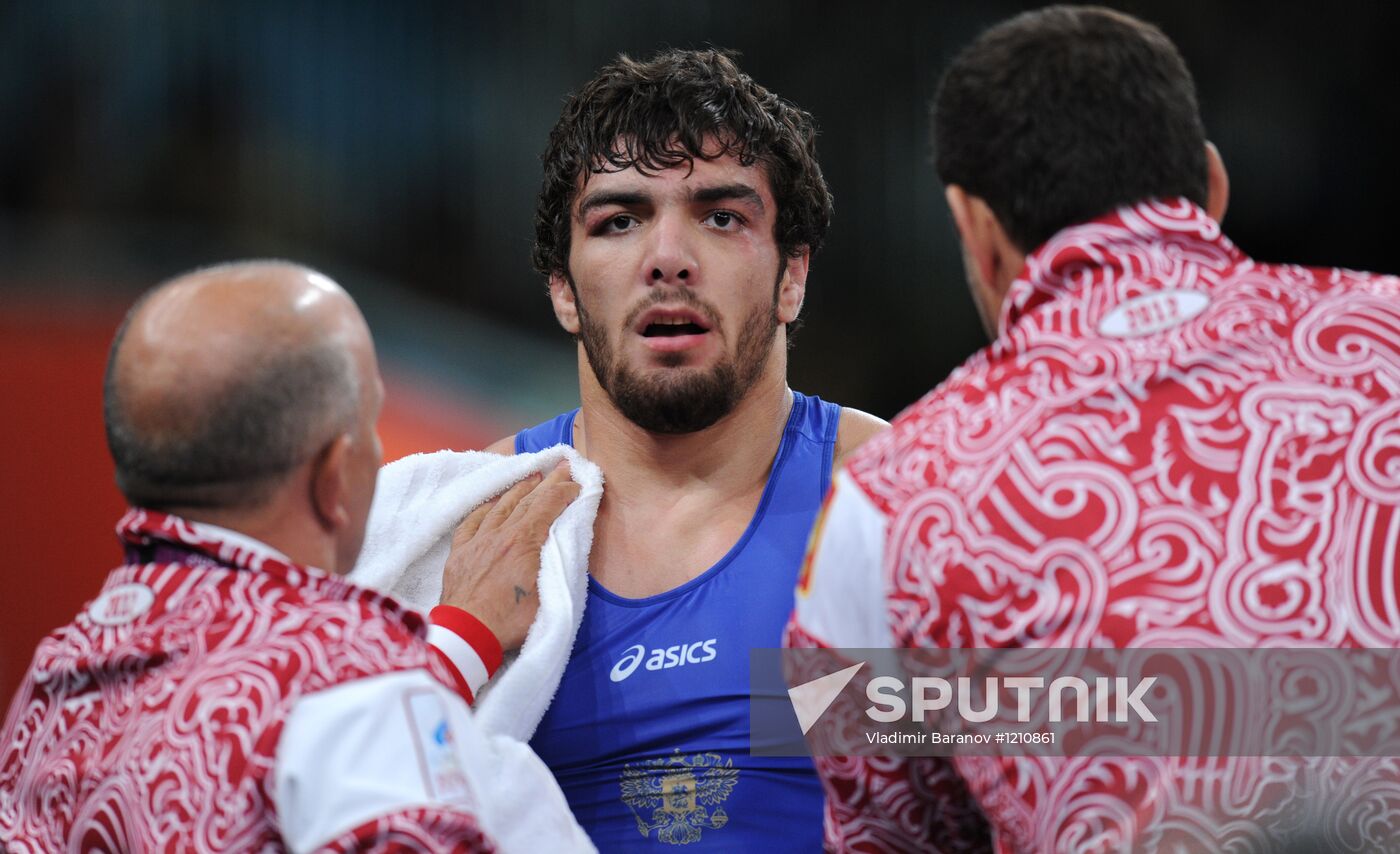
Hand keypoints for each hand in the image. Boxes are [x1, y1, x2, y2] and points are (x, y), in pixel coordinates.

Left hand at [440, 462, 579, 652]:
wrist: (466, 637)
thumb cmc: (510, 623)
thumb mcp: (548, 597)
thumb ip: (559, 567)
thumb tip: (569, 546)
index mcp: (524, 543)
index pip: (547, 507)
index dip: (564, 492)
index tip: (576, 483)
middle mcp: (500, 535)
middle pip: (527, 501)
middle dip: (547, 483)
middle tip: (560, 468)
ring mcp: (477, 542)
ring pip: (500, 506)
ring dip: (518, 490)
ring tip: (532, 478)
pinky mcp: (459, 554)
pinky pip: (472, 522)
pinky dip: (484, 508)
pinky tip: (492, 502)